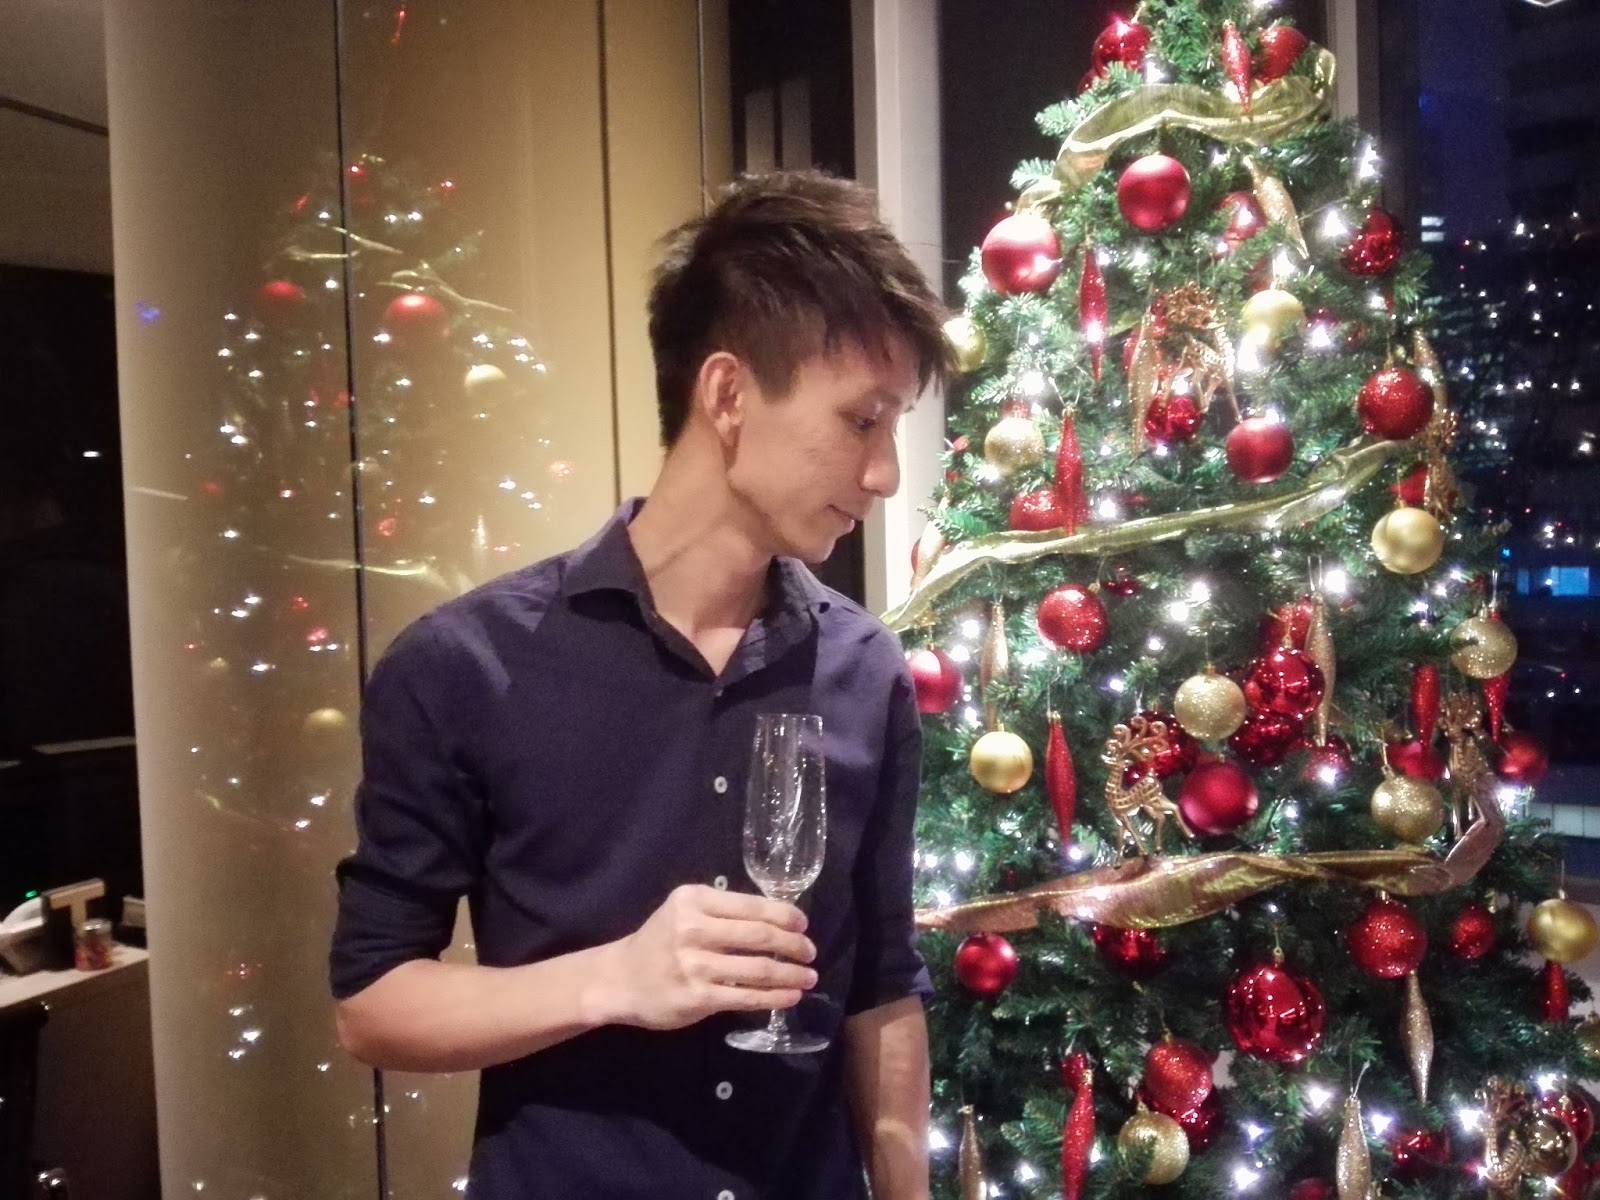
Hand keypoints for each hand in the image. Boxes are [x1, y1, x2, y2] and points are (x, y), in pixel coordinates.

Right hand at [600, 884, 817, 1030]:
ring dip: (790, 974)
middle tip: (811, 952)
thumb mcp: (682, 911)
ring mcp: (695, 965)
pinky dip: (774, 997)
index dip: (785, 915)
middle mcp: (694, 929)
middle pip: (760, 936)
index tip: (803, 924)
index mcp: (694, 901)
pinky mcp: (697, 997)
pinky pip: (746, 996)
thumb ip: (720, 911)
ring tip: (809, 977)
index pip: (751, 905)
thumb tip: (775, 919)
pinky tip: (790, 996)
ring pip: (758, 969)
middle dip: (794, 945)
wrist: (619, 980)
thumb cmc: (659, 942)